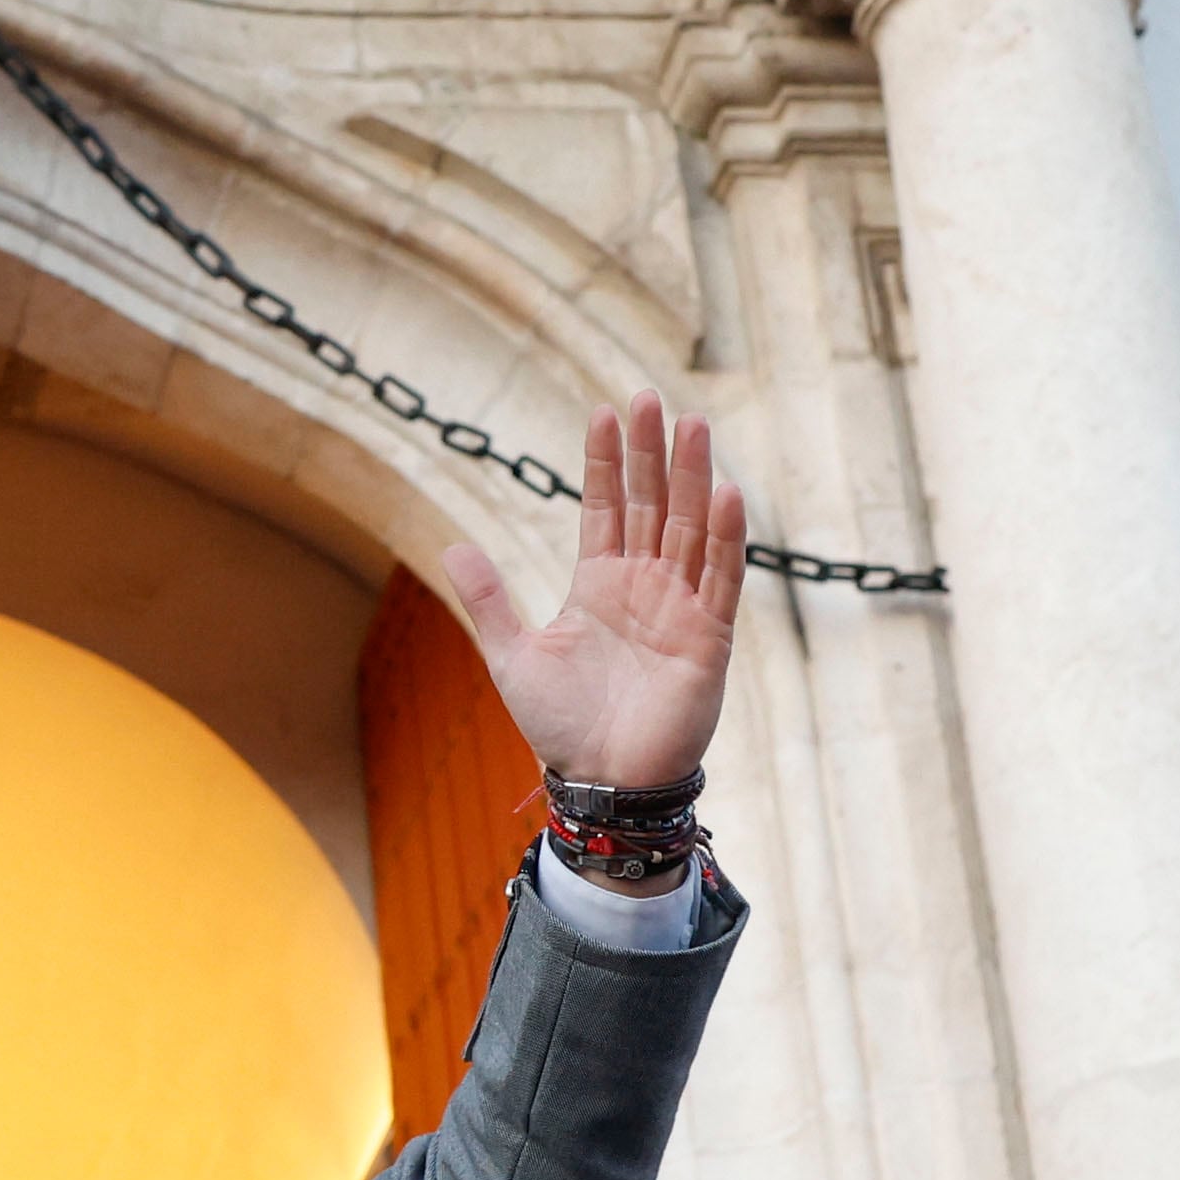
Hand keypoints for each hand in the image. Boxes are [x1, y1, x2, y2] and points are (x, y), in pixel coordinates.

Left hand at [442, 393, 745, 795]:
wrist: (601, 781)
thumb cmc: (560, 725)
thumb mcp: (512, 655)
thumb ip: (490, 600)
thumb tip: (453, 546)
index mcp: (598, 584)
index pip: (606, 508)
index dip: (605, 462)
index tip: (603, 412)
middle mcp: (643, 586)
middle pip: (651, 504)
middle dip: (650, 452)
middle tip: (649, 397)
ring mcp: (679, 607)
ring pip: (689, 528)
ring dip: (693, 477)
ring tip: (692, 424)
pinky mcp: (707, 637)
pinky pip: (721, 579)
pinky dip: (725, 538)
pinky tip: (726, 493)